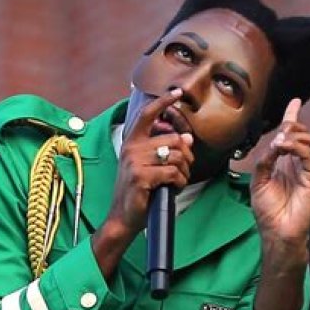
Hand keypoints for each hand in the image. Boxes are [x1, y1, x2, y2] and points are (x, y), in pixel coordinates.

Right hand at [106, 88, 194, 236]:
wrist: (123, 217)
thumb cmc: (138, 191)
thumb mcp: (147, 166)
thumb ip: (163, 149)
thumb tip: (187, 137)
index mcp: (131, 142)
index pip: (147, 114)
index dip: (163, 102)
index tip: (177, 92)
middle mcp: (131, 148)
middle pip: (172, 139)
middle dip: (186, 155)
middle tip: (184, 168)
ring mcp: (135, 162)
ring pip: (176, 155)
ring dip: (184, 171)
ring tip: (178, 180)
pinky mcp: (141, 176)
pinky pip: (173, 172)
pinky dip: (180, 182)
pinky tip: (174, 187)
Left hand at [250, 99, 309, 262]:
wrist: (277, 233)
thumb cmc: (267, 211)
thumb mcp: (258, 181)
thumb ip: (264, 160)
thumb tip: (274, 143)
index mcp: (286, 163)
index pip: (292, 136)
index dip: (293, 117)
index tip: (295, 101)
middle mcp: (298, 165)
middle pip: (304, 133)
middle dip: (293, 125)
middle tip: (281, 132)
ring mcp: (307, 172)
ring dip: (296, 135)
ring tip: (282, 142)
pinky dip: (297, 147)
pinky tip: (285, 148)